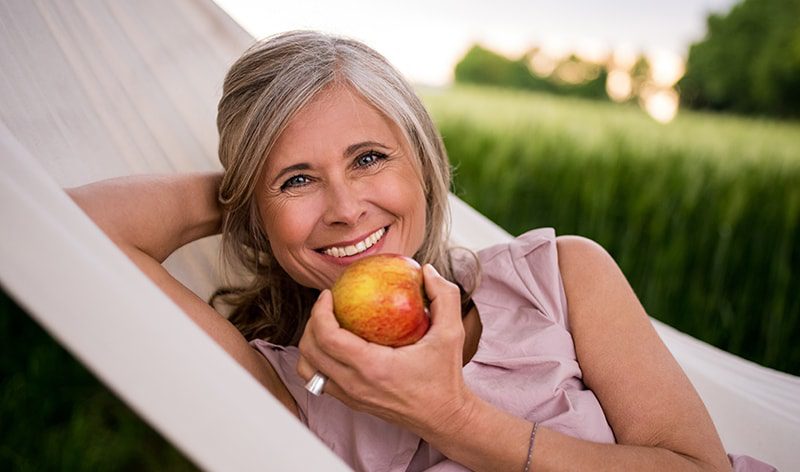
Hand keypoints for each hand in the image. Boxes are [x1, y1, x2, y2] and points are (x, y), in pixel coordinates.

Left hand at [296, 264, 473, 435]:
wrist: (443, 416)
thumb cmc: (445, 376)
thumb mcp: (452, 332)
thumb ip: (444, 296)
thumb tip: (427, 270)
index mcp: (373, 367)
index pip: (327, 337)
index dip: (320, 312)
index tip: (329, 294)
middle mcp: (355, 384)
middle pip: (310, 350)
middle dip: (311, 322)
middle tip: (327, 305)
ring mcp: (349, 396)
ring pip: (308, 368)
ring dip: (310, 343)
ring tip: (325, 325)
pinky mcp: (350, 402)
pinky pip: (318, 379)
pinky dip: (318, 359)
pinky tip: (335, 344)